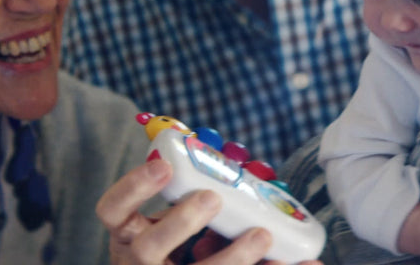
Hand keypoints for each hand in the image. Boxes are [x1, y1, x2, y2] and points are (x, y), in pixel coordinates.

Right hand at [97, 158, 274, 264]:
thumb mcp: (169, 224)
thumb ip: (191, 197)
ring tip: (262, 235)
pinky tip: (307, 263)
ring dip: (232, 257)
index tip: (164, 165)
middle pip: (147, 249)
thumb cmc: (178, 246)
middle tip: (212, 198)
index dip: (133, 187)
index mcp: (129, 236)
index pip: (112, 210)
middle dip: (180, 222)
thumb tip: (239, 164)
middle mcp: (138, 263)